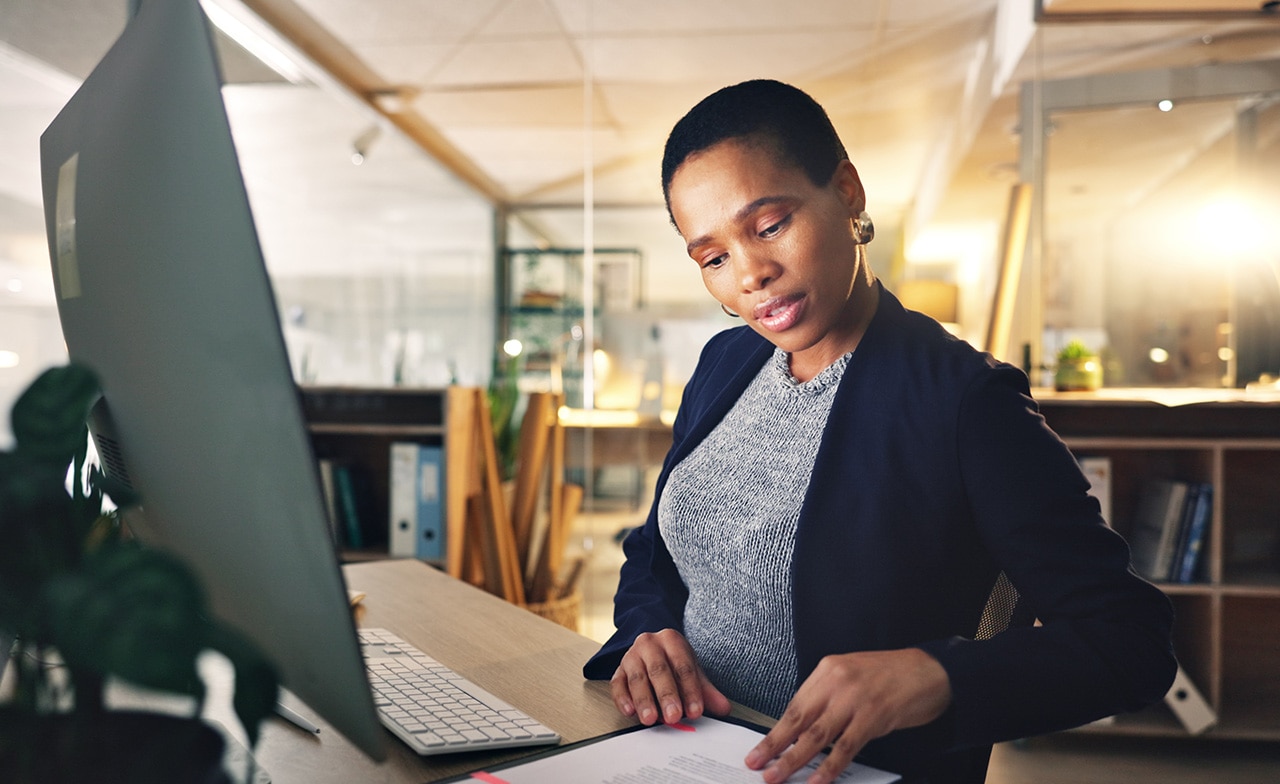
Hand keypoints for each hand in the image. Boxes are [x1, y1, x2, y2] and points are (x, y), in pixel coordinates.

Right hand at [610, 628, 731, 725]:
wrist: (650, 648)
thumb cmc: (672, 662)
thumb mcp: (692, 671)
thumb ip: (706, 691)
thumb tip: (723, 708)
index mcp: (671, 640)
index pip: (683, 666)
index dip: (690, 690)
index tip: (696, 711)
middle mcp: (649, 644)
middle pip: (659, 670)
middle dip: (667, 695)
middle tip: (673, 716)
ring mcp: (631, 656)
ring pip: (637, 678)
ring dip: (644, 700)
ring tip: (651, 718)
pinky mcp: (618, 671)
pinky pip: (617, 684)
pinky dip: (622, 699)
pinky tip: (630, 711)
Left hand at [744, 648, 950, 783]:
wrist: (929, 670)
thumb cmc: (890, 675)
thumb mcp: (852, 675)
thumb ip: (828, 697)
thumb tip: (803, 729)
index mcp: (827, 669)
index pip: (795, 705)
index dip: (776, 730)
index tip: (760, 748)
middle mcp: (837, 681)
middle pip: (799, 719)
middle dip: (774, 745)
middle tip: (757, 763)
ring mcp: (855, 698)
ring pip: (817, 735)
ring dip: (794, 759)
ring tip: (778, 776)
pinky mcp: (873, 716)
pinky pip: (846, 746)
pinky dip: (830, 766)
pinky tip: (818, 780)